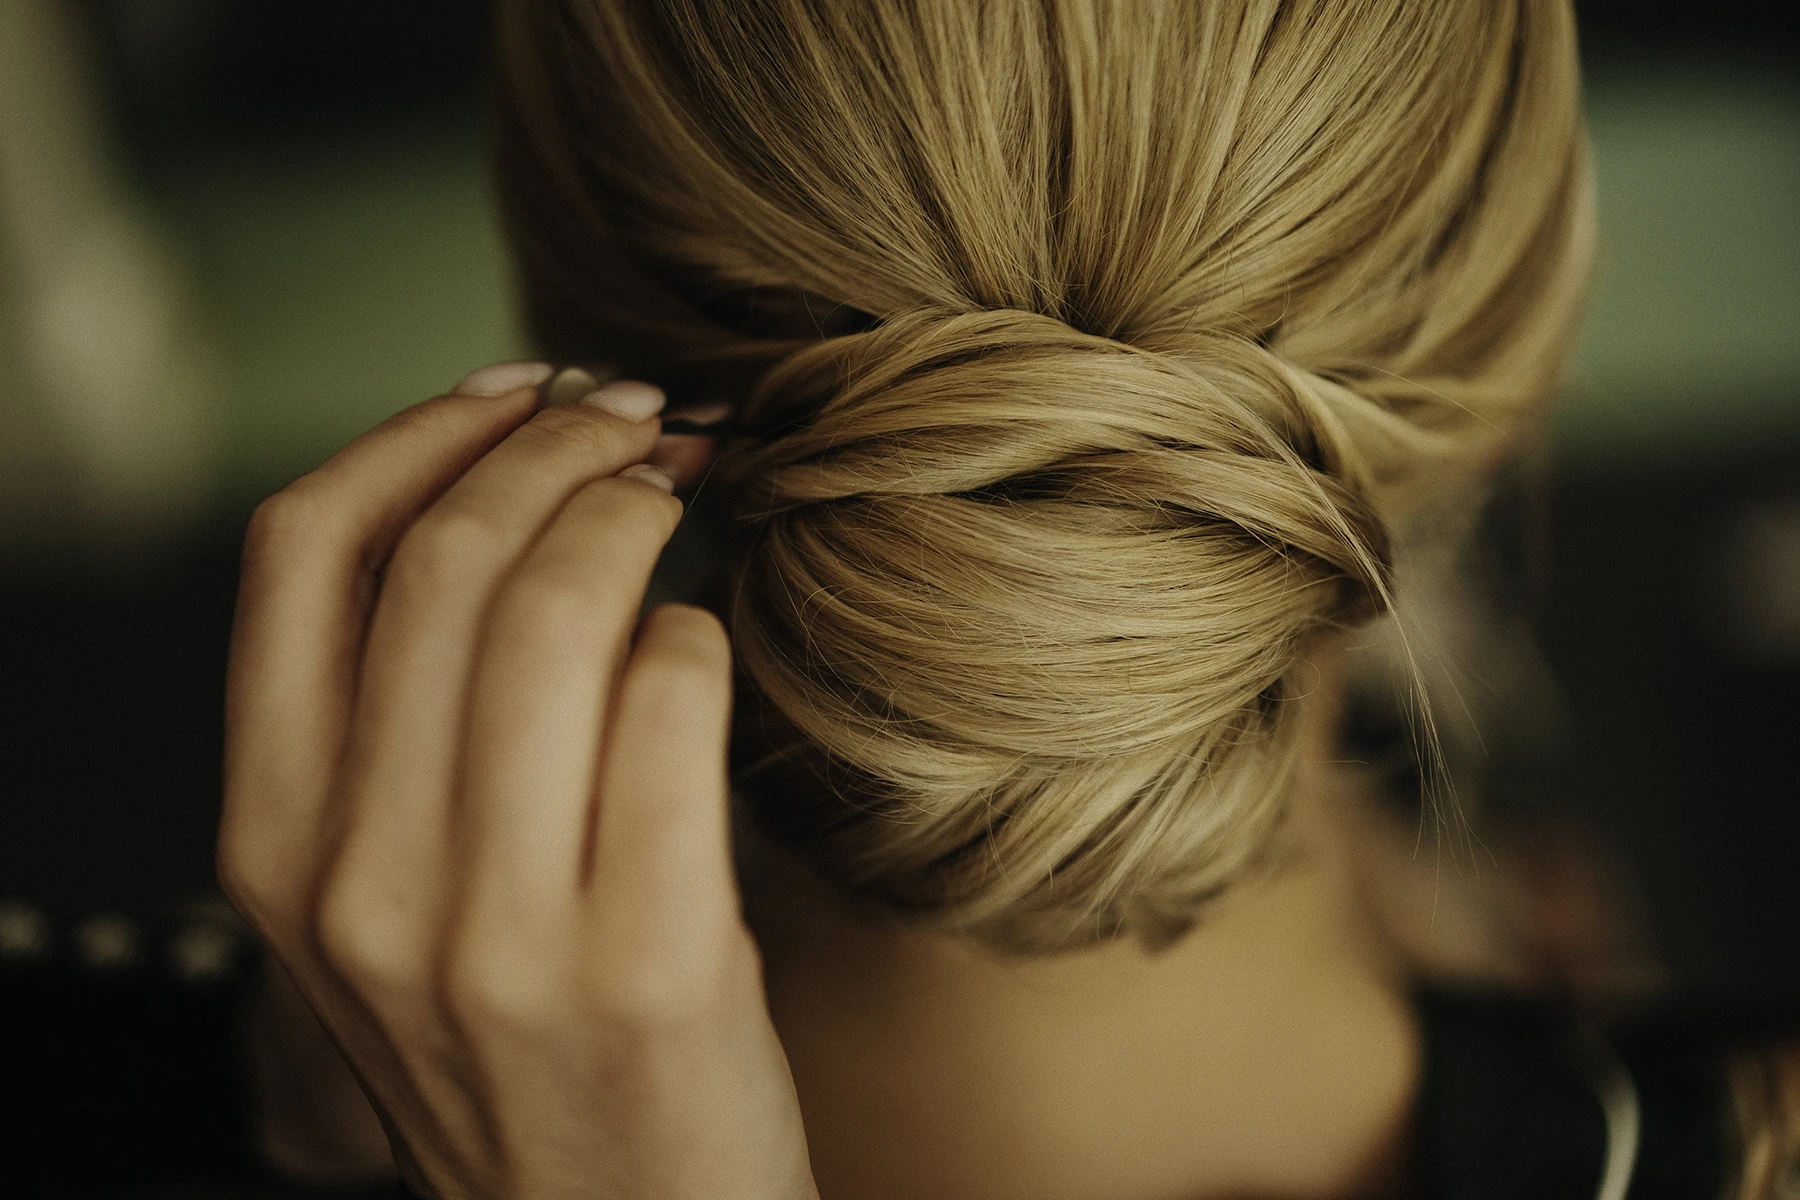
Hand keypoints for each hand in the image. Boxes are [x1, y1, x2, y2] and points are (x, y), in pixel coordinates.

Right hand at [218, 362, 816, 1199]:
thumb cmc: (523, 1051)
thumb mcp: (394, 903)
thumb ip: (401, 733)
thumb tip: (496, 503)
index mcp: (274, 846)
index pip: (300, 554)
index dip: (414, 432)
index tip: (513, 390)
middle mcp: (359, 882)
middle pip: (440, 556)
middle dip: (557, 443)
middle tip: (641, 422)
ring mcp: (495, 930)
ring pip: (554, 608)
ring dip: (634, 510)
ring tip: (684, 493)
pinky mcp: (644, 961)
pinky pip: (670, 701)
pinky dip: (698, 635)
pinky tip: (706, 645)